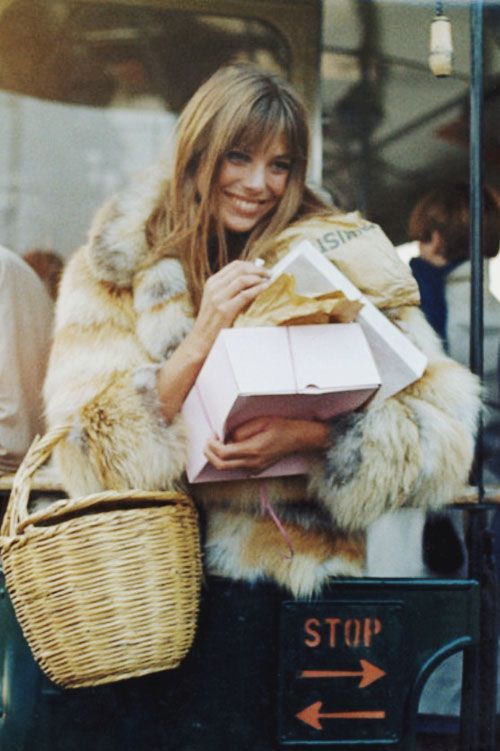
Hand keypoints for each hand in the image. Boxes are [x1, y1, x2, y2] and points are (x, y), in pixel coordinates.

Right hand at [190, 260, 268, 355]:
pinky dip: (257, 290)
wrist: (200, 338)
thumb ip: (229, 289)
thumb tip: (251, 280)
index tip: (262, 269)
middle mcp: (214, 287)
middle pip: (240, 269)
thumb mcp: (216, 300)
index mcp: (212, 282)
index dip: (251, 265)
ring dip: (259, 278)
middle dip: (258, 270)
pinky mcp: (225, 310)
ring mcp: (218, 298)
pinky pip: (245, 295)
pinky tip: (265, 289)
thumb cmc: (212, 321)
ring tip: (268, 281)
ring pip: (243, 279)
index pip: (234, 265)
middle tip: (269, 274)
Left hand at [204, 417, 329, 472]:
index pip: (223, 454)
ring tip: (217, 442)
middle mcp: (253, 463)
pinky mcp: (256, 470)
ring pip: (227, 468)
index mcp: (253, 450)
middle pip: (221, 466)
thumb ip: (241, 431)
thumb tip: (226, 438)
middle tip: (208, 442)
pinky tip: (229, 447)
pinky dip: (227, 459)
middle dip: (209, 454)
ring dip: (217, 457)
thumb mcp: (260, 422)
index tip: (212, 435)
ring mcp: (255, 469)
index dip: (212, 445)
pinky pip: (236, 467)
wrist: (297, 438)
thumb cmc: (280, 426)